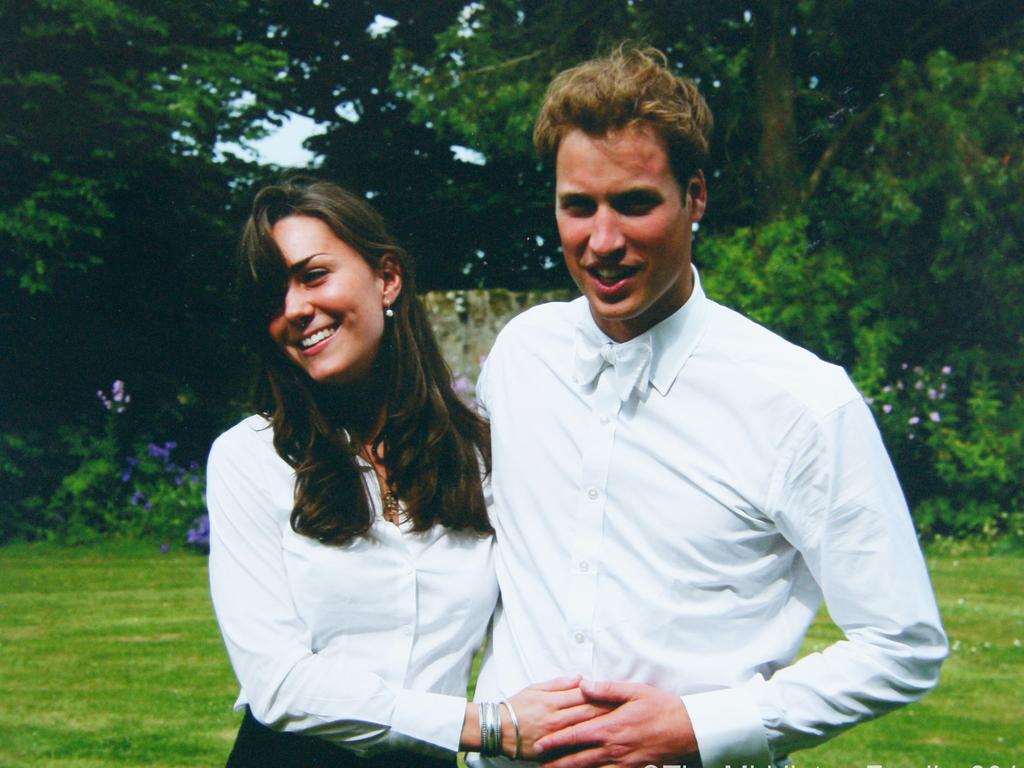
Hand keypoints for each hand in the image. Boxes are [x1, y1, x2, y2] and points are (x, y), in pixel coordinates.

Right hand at [504, 676, 615, 759]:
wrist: (498, 730)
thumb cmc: (517, 706)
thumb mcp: (535, 688)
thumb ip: (559, 684)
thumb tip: (581, 678)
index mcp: (553, 701)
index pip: (584, 696)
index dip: (602, 694)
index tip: (619, 693)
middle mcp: (556, 719)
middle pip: (589, 714)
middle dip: (610, 711)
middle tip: (629, 709)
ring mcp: (556, 737)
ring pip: (585, 732)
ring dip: (604, 727)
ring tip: (622, 726)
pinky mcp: (553, 752)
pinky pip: (575, 749)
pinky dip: (590, 747)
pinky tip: (603, 745)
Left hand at [534, 680, 699, 767]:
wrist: (688, 729)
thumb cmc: (661, 707)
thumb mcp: (633, 691)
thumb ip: (606, 689)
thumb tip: (583, 685)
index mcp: (610, 727)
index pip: (576, 735)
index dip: (556, 741)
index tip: (540, 745)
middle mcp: (614, 747)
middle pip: (579, 759)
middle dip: (557, 763)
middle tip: (539, 765)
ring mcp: (623, 761)